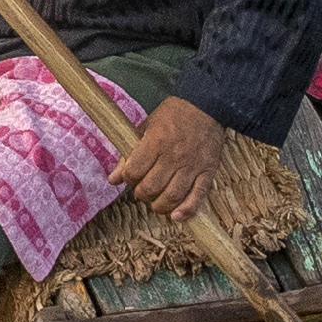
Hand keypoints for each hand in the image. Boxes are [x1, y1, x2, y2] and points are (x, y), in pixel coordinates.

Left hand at [112, 93, 221, 219]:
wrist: (206, 105)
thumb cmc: (173, 115)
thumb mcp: (146, 127)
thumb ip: (129, 154)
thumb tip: (113, 180)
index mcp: (156, 142)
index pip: (134, 172)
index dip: (129, 179)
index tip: (131, 177)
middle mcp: (174, 156)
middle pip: (152, 188)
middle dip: (142, 194)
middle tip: (143, 190)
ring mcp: (192, 166)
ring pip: (173, 197)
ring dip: (160, 206)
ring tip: (156, 203)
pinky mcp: (208, 172)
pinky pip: (198, 197)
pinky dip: (186, 211)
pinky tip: (176, 216)